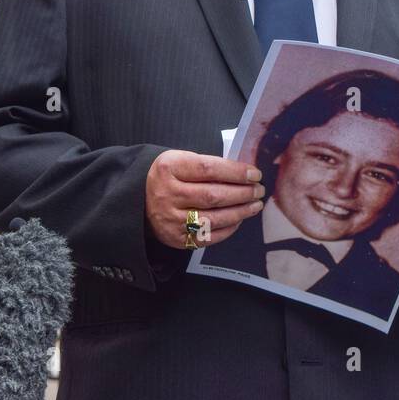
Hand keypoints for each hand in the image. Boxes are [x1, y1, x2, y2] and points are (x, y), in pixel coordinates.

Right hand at [145, 149, 264, 248]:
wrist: (139, 200)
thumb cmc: (169, 177)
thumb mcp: (180, 160)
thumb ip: (207, 165)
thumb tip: (243, 174)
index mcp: (169, 168)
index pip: (208, 169)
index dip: (235, 172)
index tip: (255, 174)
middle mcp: (168, 194)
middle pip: (213, 195)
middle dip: (242, 193)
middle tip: (259, 190)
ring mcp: (171, 219)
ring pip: (214, 218)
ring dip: (240, 212)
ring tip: (255, 205)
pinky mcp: (176, 239)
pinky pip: (209, 236)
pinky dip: (228, 228)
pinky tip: (239, 219)